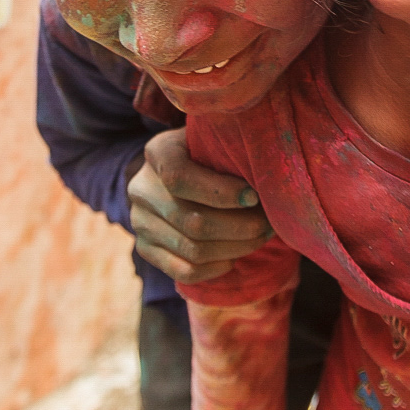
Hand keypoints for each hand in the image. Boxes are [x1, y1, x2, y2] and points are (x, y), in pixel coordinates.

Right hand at [127, 128, 273, 283]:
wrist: (180, 173)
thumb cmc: (210, 152)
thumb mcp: (216, 138)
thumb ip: (231, 148)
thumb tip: (266, 174)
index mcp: (158, 152)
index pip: (179, 177)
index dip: (221, 192)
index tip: (255, 196)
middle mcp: (141, 188)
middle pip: (192, 221)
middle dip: (241, 227)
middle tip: (269, 223)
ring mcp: (140, 222)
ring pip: (193, 249)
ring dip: (236, 248)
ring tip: (260, 237)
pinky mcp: (145, 249)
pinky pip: (184, 271)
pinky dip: (215, 268)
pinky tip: (234, 256)